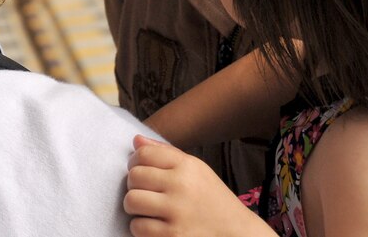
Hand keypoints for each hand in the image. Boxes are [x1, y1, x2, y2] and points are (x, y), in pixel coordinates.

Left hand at [124, 135, 273, 236]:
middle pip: (134, 176)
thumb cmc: (212, 200)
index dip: (135, 162)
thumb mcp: (196, 170)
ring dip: (134, 207)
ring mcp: (177, 212)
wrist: (236, 233)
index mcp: (187, 166)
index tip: (140, 170)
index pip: (144, 154)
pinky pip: (138, 227)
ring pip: (131, 201)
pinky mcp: (172, 236)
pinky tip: (154, 225)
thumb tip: (136, 140)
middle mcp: (182, 186)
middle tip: (144, 192)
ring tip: (147, 209)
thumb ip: (166, 153)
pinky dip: (141, 228)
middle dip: (134, 185)